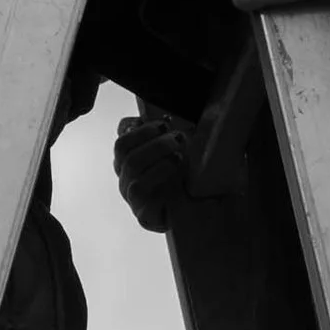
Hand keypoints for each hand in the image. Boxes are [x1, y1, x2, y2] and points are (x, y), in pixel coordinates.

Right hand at [113, 109, 191, 232]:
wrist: (207, 213)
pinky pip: (140, 188)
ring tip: (178, 149)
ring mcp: (132, 196)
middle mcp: (126, 177)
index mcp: (130, 161)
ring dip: (156, 150)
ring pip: (131, 165)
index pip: (122, 139)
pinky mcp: (142, 213)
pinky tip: (175, 166)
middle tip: (175, 134)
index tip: (164, 122)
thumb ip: (164, 135)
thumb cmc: (190, 181)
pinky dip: (158, 172)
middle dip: (150, 136)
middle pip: (122, 148)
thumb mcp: (178, 153)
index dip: (138, 127)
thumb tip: (159, 116)